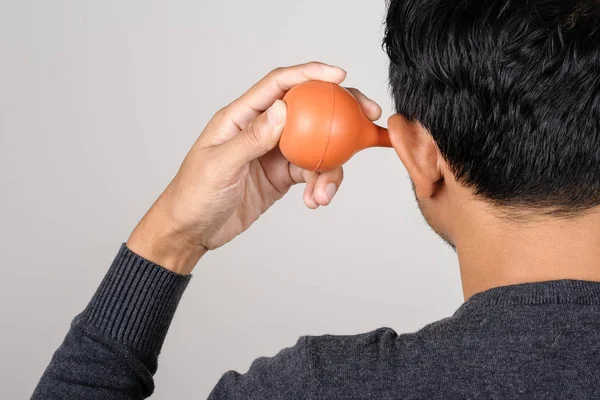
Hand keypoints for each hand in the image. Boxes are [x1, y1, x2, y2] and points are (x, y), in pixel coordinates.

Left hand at [127, 62, 382, 273]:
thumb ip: (252, 138)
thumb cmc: (194, 194)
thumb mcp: (220, 166)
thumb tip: (285, 109)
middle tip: (368, 119)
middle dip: (339, 113)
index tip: (339, 76)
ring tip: (324, 192)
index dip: (310, 74)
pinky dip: (320, 184)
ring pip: (316, 146)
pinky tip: (316, 200)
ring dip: (329, 166)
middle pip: (308, 110)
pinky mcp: (282, 175)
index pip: (279, 85)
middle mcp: (262, 129)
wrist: (192, 230)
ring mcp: (274, 153)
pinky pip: (312, 172)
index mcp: (242, 116)